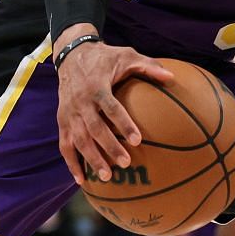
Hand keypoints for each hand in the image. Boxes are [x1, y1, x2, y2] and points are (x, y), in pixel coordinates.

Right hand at [53, 28, 171, 185]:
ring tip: (106, 176)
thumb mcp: (126, 55)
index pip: (110, 107)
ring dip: (91, 158)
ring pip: (78, 140)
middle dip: (108, 146)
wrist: (71, 55)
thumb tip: (173, 78)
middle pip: (93, 128)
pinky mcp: (61, 121)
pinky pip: (64, 145)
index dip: (123, 123)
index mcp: (96, 86)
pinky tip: (81, 180)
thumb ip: (148, 67)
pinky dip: (71, 163)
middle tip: (126, 162)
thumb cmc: (105, 58)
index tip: (138, 140)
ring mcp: (69, 113)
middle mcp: (80, 102)